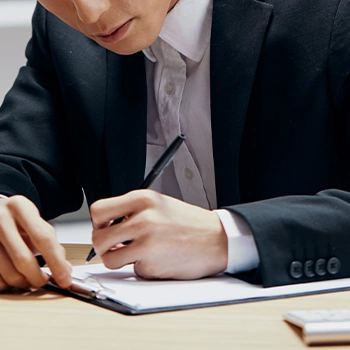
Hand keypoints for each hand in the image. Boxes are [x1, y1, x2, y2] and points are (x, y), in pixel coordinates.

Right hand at [0, 195, 71, 290]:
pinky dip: (8, 283)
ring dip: (24, 282)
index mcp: (20, 207)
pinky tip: (14, 275)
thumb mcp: (35, 220)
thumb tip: (65, 269)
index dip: (56, 262)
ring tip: (30, 278)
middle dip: (38, 277)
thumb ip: (50, 241)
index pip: (43, 239)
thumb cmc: (15, 216)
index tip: (65, 278)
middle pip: (23, 259)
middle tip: (45, 281)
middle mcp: (0, 220)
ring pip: (8, 273)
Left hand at [90, 190, 227, 279]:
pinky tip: (158, 259)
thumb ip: (131, 211)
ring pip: (109, 259)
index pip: (98, 211)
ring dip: (119, 260)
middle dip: (103, 246)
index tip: (105, 228)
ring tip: (136, 254)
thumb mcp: (159, 204)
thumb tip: (105, 226)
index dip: (97, 223)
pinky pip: (133, 270)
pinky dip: (141, 268)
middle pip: (98, 238)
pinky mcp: (152, 264)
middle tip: (116, 246)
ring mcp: (147, 243)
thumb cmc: (189, 222)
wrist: (217, 238)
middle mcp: (143, 219)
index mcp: (143, 199)